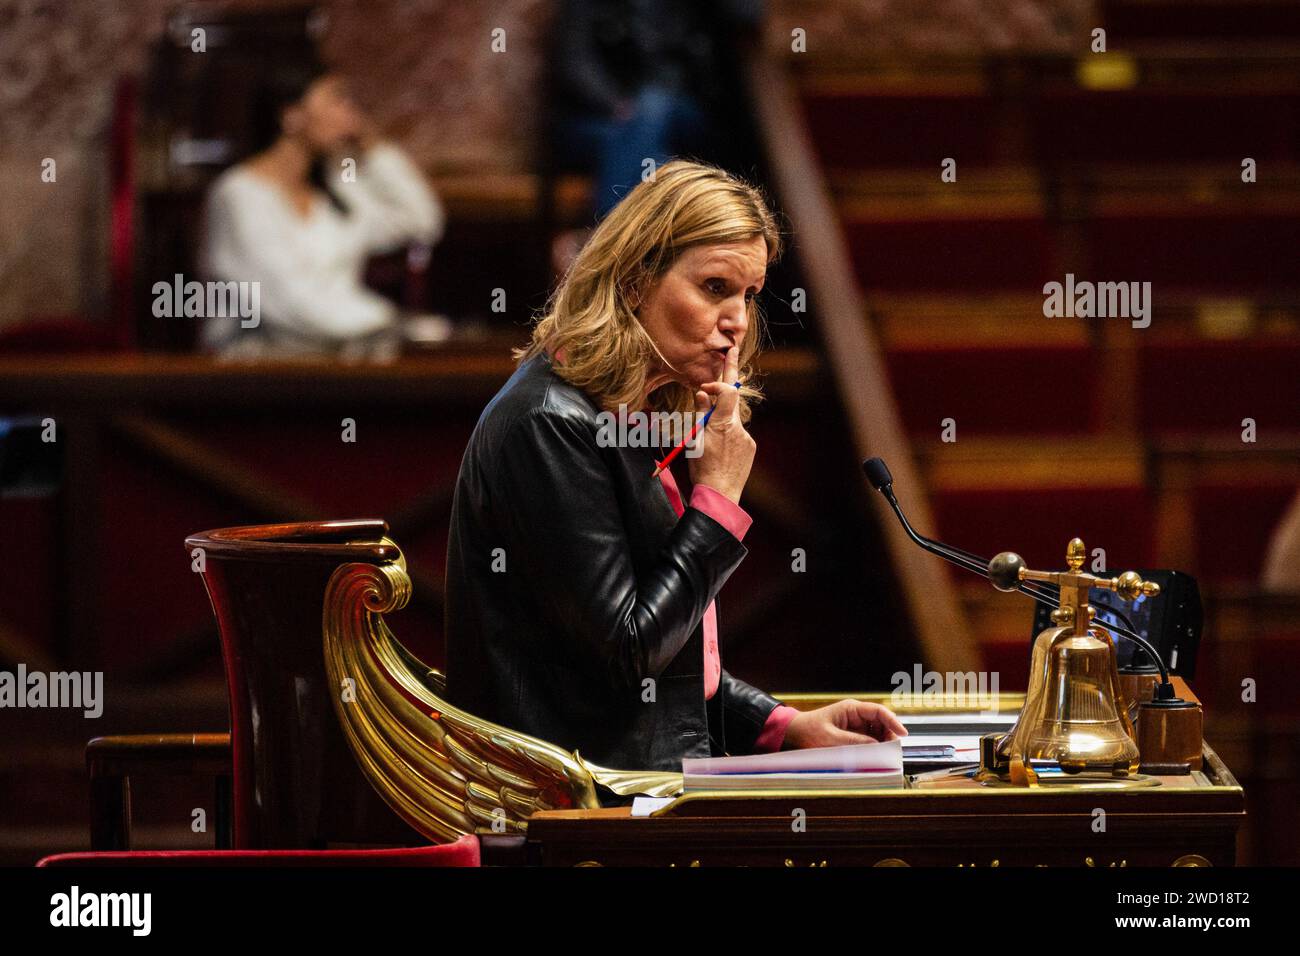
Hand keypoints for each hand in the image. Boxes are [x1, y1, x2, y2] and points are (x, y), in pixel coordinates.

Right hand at [687, 346, 754, 504]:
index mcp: (722, 424)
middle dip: (730, 374)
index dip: (718, 383)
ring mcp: (746, 437)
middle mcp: (737, 428)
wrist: (721, 495)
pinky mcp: (750, 447)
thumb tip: (702, 394)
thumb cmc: (702, 469)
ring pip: (732, 419)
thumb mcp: (695, 439)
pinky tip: (720, 451)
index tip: (705, 388)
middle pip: (733, 397)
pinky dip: (728, 434)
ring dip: (721, 419)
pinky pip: (738, 433)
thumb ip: (699, 414)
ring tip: (711, 441)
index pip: (726, 391)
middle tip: (731, 350)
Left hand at [781, 700, 908, 749]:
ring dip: (881, 744)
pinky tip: (873, 757)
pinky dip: (873, 749)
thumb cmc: (809, 732)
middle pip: (881, 723)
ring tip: (882, 755)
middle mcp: (855, 716)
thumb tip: (877, 746)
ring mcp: (855, 726)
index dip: (893, 722)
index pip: (878, 712)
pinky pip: (868, 741)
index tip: (903, 734)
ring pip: (877, 733)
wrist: (793, 734)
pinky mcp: (852, 736)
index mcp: (851, 709)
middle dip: (888, 736)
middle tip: (891, 751)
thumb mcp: (832, 739)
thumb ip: (855, 742)